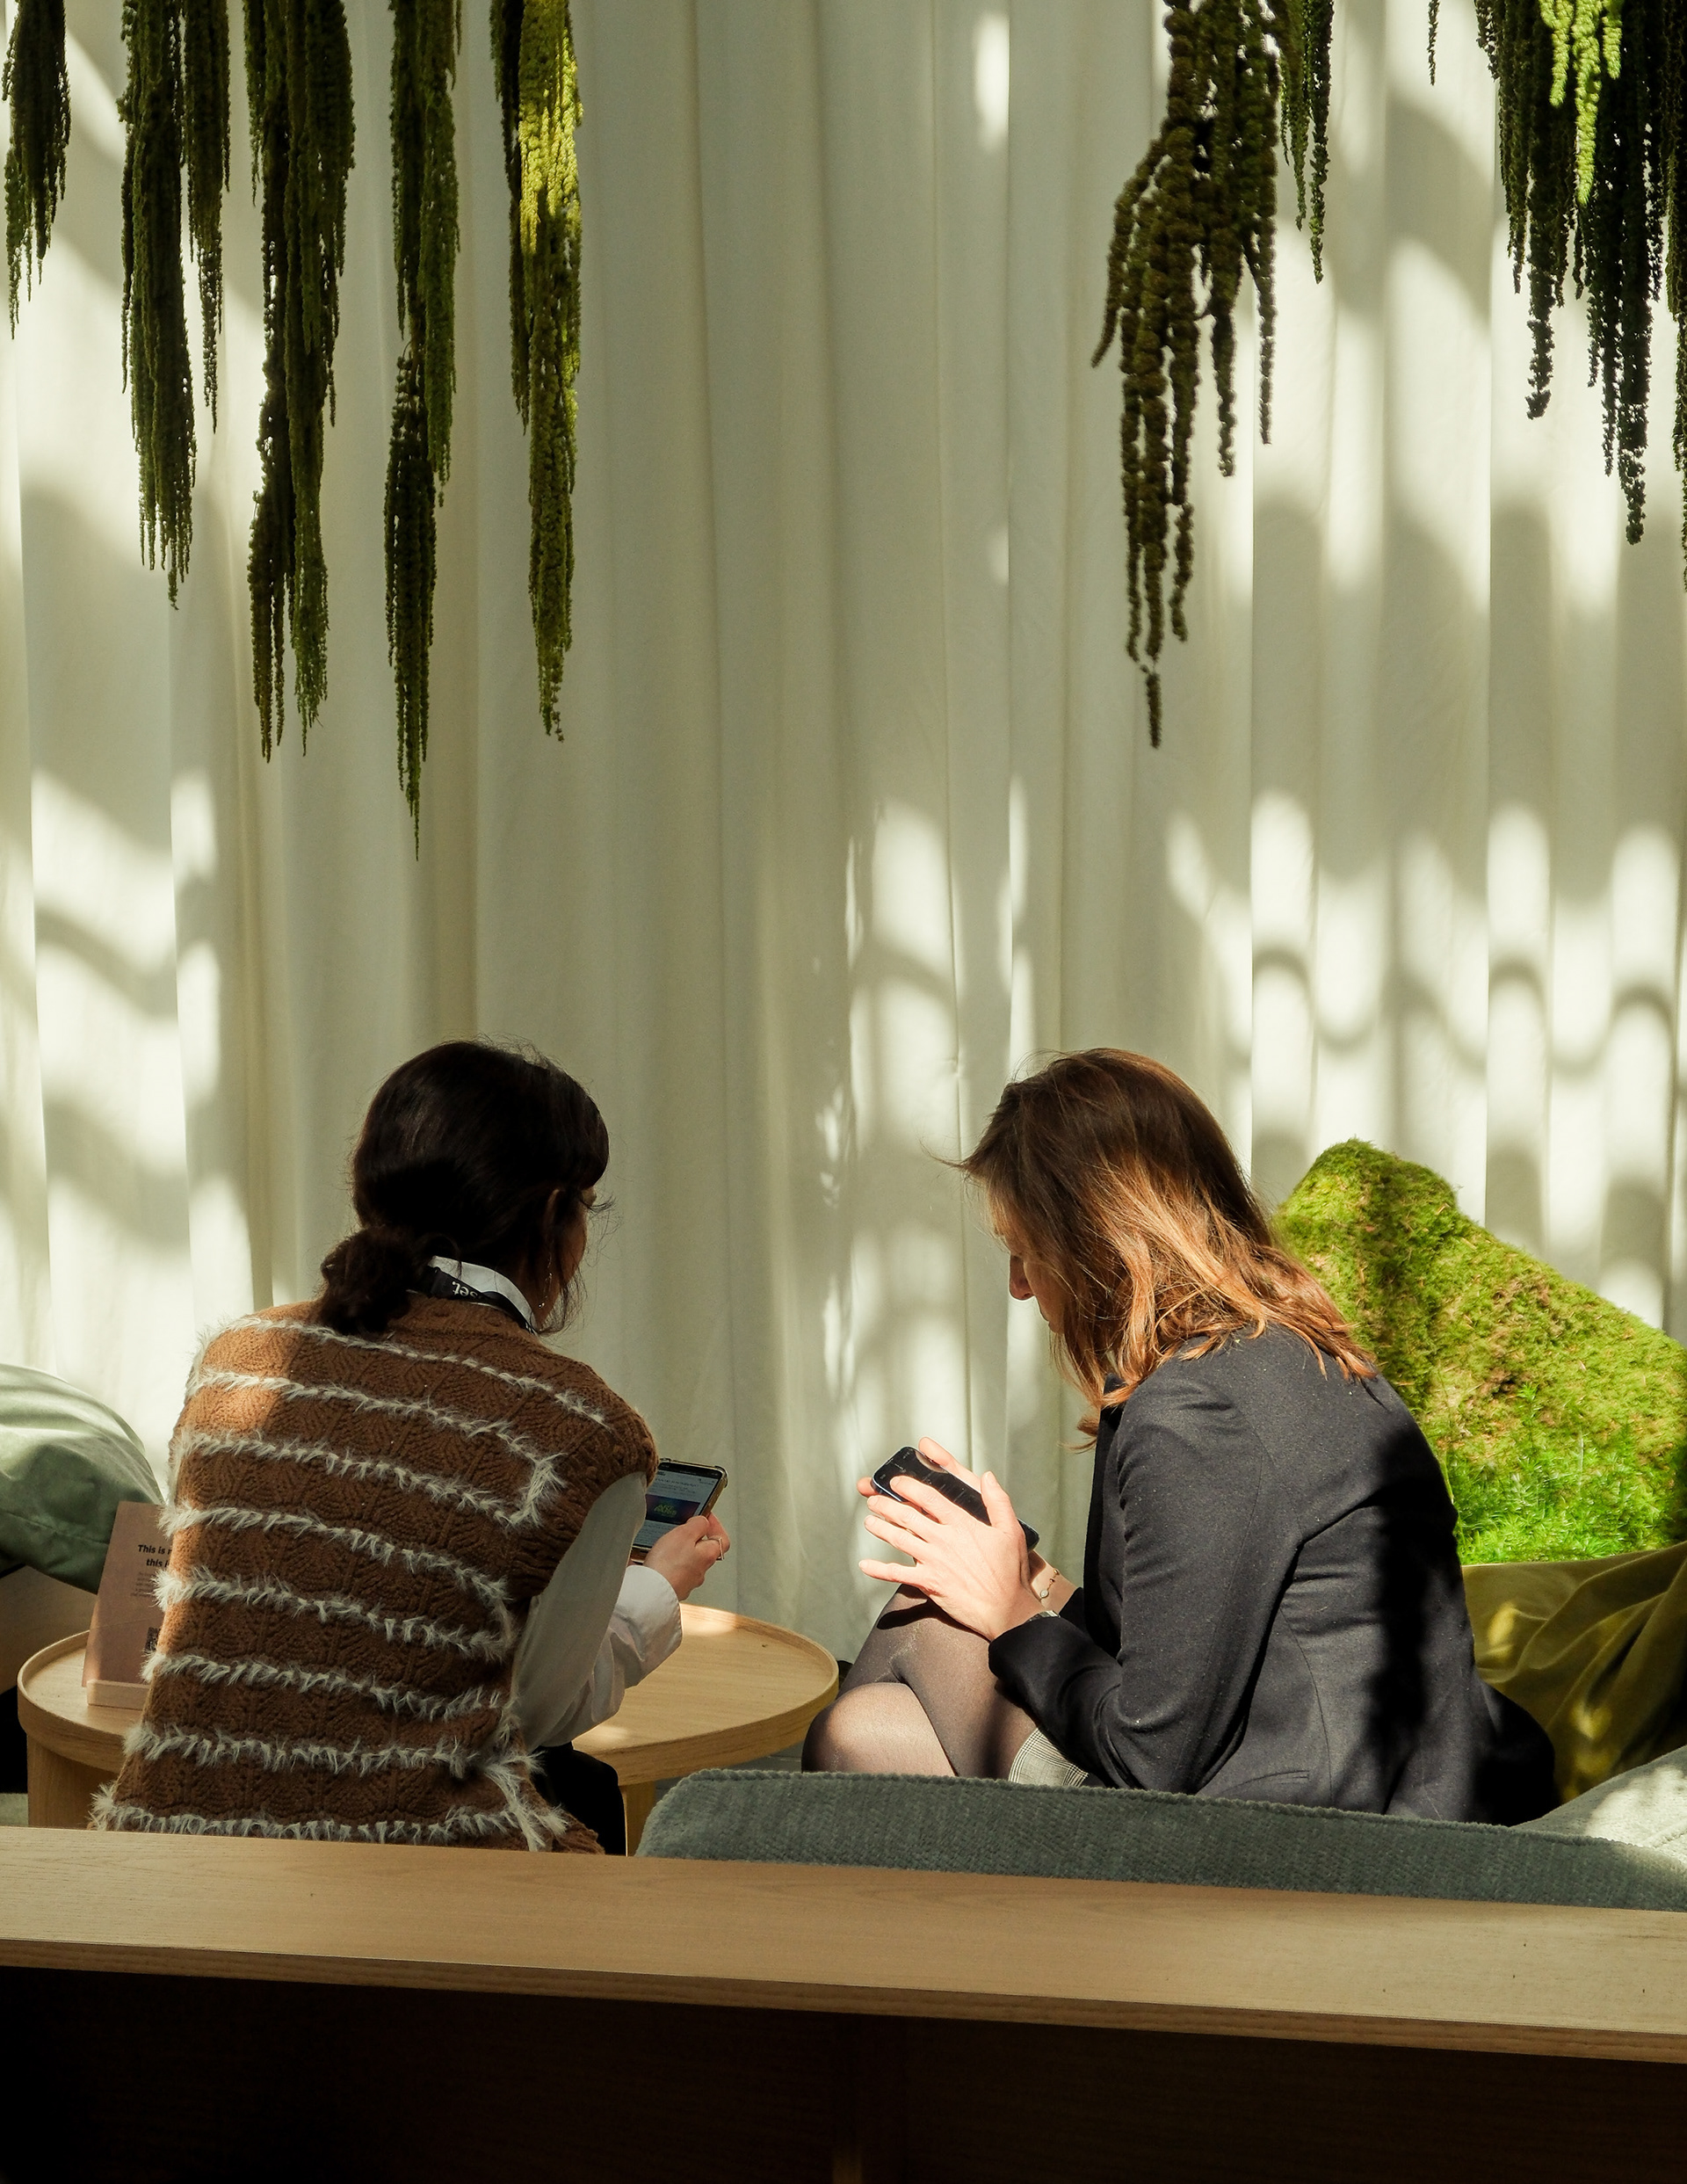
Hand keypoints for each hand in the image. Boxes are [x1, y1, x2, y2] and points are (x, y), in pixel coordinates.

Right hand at [641, 1512, 728, 1600]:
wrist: (652, 1592)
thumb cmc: (668, 1565)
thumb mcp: (685, 1533)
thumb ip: (698, 1524)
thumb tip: (704, 1521)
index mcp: (708, 1555)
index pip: (722, 1539)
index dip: (716, 1526)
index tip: (706, 1517)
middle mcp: (701, 1570)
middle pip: (704, 1550)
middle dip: (695, 1538)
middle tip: (684, 1529)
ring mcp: (687, 1581)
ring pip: (688, 1562)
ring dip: (680, 1552)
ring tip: (666, 1545)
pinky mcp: (672, 1587)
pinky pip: (673, 1572)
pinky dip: (667, 1564)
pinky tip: (655, 1560)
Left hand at [855, 1437, 1044, 1641]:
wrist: (1006, 1609)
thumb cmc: (1009, 1572)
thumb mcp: (1011, 1530)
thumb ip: (998, 1500)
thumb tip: (987, 1477)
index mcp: (962, 1524)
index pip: (929, 1498)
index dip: (910, 1487)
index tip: (898, 1482)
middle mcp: (943, 1540)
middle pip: (908, 1516)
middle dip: (887, 1505)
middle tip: (874, 1500)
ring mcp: (933, 1561)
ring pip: (899, 1539)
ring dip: (881, 1529)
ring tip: (869, 1521)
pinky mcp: (928, 1583)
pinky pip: (898, 1574)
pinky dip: (879, 1569)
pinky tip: (865, 1565)